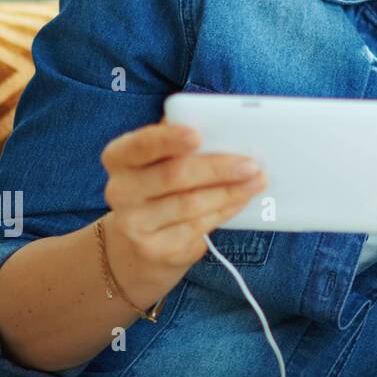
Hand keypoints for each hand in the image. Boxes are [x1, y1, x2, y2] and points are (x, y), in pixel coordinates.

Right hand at [100, 117, 268, 276]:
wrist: (137, 244)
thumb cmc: (159, 187)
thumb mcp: (160, 161)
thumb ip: (181, 143)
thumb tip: (223, 126)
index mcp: (120, 158)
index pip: (139, 145)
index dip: (168, 139)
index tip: (197, 134)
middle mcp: (120, 191)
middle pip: (174, 175)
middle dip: (218, 168)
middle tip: (252, 163)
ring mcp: (134, 225)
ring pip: (190, 204)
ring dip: (231, 191)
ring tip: (257, 181)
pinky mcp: (156, 249)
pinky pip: (198, 226)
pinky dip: (225, 211)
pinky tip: (241, 200)